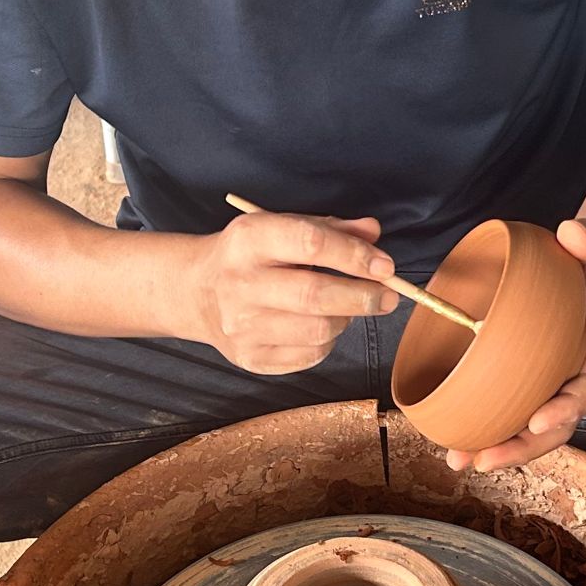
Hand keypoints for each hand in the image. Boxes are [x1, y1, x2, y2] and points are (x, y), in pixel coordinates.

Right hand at [189, 210, 398, 373]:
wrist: (196, 291)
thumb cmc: (251, 255)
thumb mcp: (282, 227)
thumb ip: (330, 228)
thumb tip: (373, 233)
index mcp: (249, 239)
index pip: (309, 244)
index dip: (354, 255)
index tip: (385, 266)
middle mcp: (240, 283)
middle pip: (315, 296)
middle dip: (363, 297)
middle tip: (389, 296)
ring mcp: (241, 326)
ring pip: (318, 331)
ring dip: (346, 319)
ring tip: (347, 307)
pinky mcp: (249, 358)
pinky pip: (309, 356)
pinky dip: (328, 342)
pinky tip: (321, 325)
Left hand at [446, 218, 585, 472]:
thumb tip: (572, 232)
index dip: (568, 408)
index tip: (539, 421)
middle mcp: (583, 373)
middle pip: (560, 424)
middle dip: (524, 447)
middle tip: (485, 458)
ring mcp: (559, 380)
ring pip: (536, 428)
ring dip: (501, 448)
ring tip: (460, 459)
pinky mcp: (537, 378)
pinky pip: (518, 410)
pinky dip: (492, 428)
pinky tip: (457, 439)